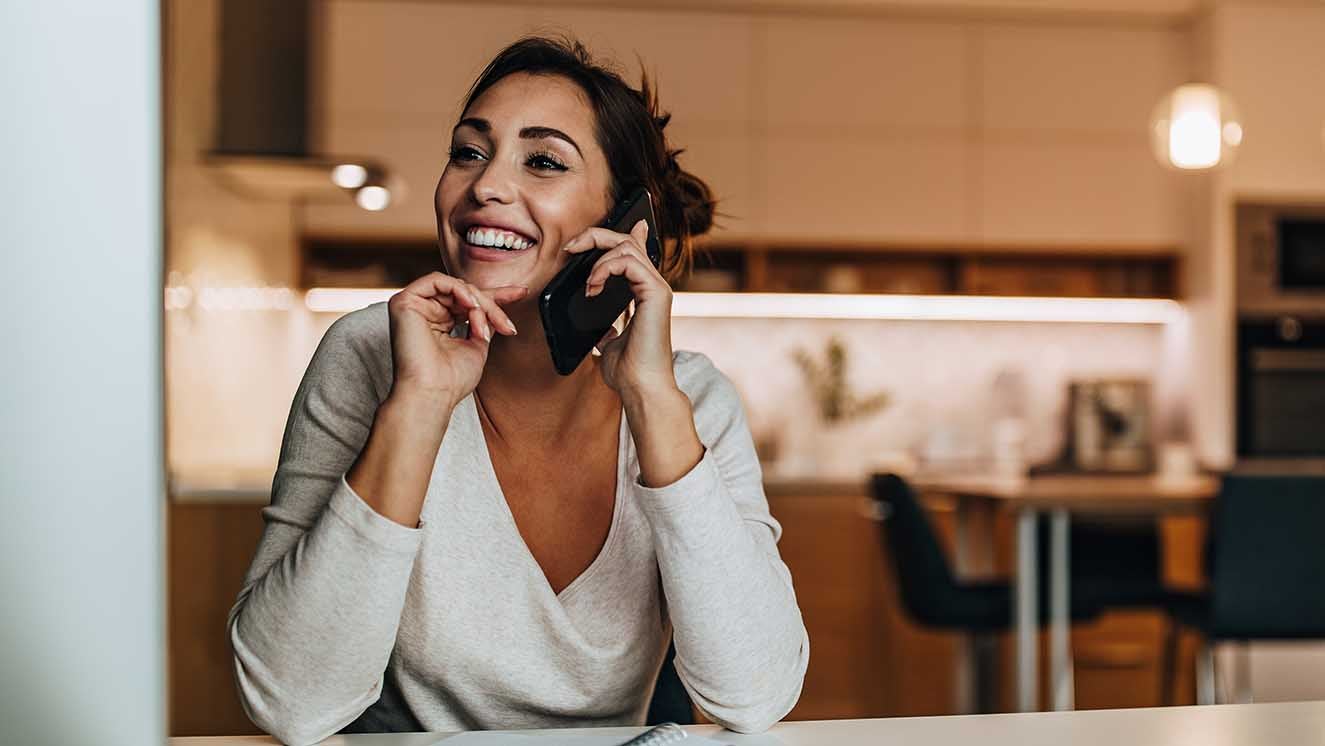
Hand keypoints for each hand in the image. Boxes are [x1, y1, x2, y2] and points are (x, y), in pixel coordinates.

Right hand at [386, 272, 525, 406]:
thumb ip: (483, 323)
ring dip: (478, 300)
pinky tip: (471, 306)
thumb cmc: (451, 380)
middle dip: (491, 303)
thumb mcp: (477, 346)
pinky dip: (459, 290)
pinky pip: (437, 280)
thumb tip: (491, 307)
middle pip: (464, 292)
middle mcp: (424, 312)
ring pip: (455, 286)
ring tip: (486, 322)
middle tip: (506, 325)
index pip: (467, 301)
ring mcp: (413, 306)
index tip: (521, 293)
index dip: (495, 296)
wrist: (432, 394)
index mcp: (439, 323)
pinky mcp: (403, 302)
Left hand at [562, 219, 676, 396]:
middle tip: (570, 248)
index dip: (614, 236)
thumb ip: (607, 331)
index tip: (582, 244)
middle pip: (627, 240)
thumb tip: (600, 330)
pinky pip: (628, 261)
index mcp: (644, 294)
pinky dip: (605, 268)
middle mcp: (653, 286)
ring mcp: (657, 288)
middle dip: (595, 237)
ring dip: (597, 256)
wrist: (641, 388)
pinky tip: (592, 286)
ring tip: (586, 282)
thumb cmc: (628, 372)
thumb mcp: (609, 345)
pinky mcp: (656, 292)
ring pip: (627, 245)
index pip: (633, 251)